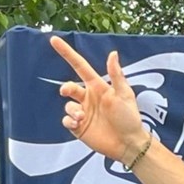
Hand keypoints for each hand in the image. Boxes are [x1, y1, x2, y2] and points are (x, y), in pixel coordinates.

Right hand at [50, 36, 151, 160]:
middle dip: (66, 88)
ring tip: (82, 117)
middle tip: (66, 91)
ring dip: (72, 109)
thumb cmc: (130, 118)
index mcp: (98, 87)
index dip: (67, 53)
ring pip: (68, 105)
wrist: (129, 144)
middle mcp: (89, 98)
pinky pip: (66, 120)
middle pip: (69, 86)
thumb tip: (113, 53)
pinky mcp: (79, 126)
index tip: (54, 39)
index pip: (79, 66)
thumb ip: (116, 75)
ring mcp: (83, 112)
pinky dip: (69, 120)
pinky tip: (78, 123)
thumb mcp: (124, 95)